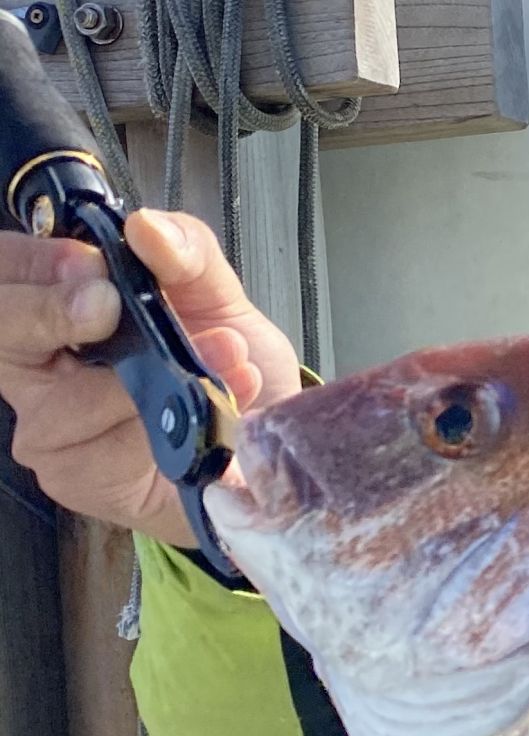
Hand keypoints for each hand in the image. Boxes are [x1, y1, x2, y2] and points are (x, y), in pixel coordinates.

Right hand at [0, 209, 302, 548]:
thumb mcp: (219, 297)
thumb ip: (188, 254)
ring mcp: (50, 426)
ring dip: (150, 379)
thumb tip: (148, 227)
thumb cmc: (224, 368)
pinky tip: (211, 416)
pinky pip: (110, 449)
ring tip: (221, 359)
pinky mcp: (79, 476)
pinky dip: (168, 428)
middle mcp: (38, 367)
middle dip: (52, 313)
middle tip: (110, 304)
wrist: (265, 446)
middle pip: (4, 333)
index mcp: (57, 309)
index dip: (36, 262)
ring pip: (66, 400)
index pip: (6, 273)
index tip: (92, 262)